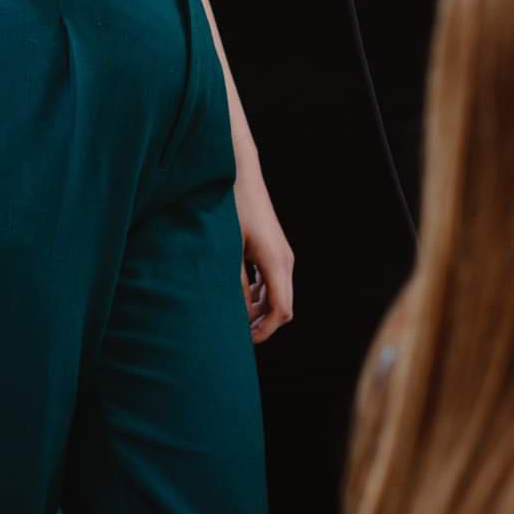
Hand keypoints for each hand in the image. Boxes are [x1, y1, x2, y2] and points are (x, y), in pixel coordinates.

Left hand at [235, 172, 293, 344]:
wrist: (239, 172)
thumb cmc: (231, 206)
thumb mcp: (227, 247)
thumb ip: (234, 281)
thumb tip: (239, 311)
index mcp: (276, 263)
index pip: (281, 311)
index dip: (265, 331)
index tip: (245, 341)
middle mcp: (285, 260)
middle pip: (283, 306)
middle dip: (263, 324)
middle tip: (236, 335)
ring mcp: (282, 253)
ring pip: (279, 294)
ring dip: (261, 309)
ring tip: (235, 317)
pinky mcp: (274, 247)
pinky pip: (273, 280)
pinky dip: (260, 294)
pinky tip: (239, 295)